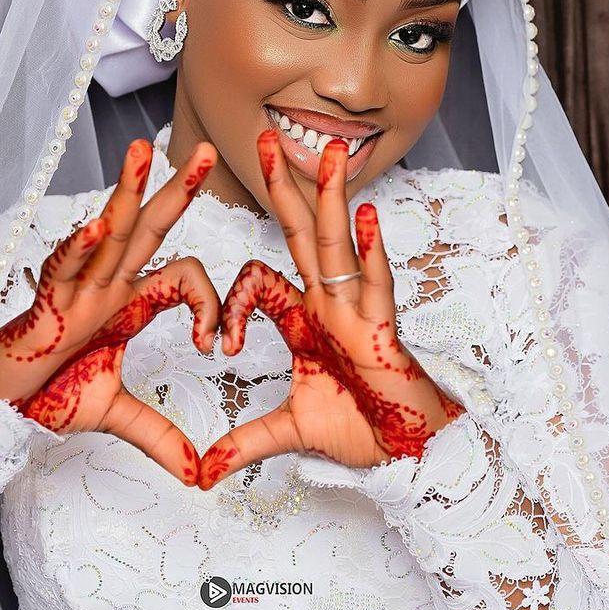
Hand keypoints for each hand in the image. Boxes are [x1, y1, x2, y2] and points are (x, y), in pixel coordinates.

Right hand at [0, 139, 219, 485]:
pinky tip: (94, 226)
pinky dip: (78, 249)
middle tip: (210, 151)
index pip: (184, 276)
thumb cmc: (50, 394)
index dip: (211, 303)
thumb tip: (198, 475)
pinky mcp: (46, 304)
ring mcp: (77, 289)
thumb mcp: (116, 415)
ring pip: (107, 232)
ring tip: (144, 149)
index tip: (219, 346)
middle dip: (178, 189)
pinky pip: (62, 269)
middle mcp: (107, 284)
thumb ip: (160, 437)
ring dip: (127, 191)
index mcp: (129, 301)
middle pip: (149, 227)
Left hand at [197, 130, 463, 489]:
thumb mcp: (287, 432)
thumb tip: (202, 472)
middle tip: (267, 137)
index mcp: (303, 317)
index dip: (231, 305)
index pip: (257, 281)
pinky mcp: (382, 329)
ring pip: (338, 245)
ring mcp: (356, 311)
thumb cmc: (358, 428)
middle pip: (301, 232)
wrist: (406, 453)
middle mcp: (328, 302)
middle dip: (285, 186)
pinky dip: (369, 250)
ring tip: (330, 152)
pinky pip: (375, 283)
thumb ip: (244, 442)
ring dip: (332, 197)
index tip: (222, 348)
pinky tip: (364, 216)